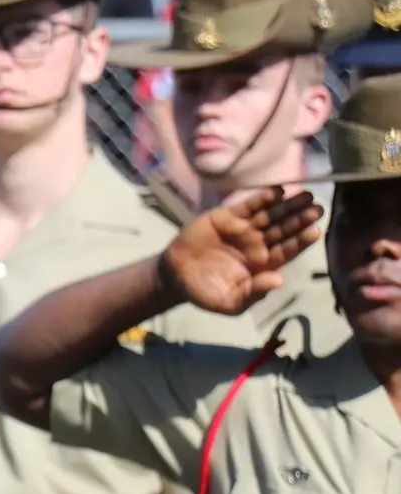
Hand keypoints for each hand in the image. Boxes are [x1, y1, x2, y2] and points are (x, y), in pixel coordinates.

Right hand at [159, 187, 323, 315]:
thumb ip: (253, 294)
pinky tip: (279, 191)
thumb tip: (278, 280)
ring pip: (271, 215)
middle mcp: (258, 244)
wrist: (174, 277)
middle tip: (318, 208)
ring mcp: (243, 229)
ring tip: (306, 196)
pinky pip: (249, 205)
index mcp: (263, 264)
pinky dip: (263, 198)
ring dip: (288, 205)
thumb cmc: (204, 292)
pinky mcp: (227, 217)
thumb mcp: (229, 302)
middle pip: (284, 229)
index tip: (315, 230)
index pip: (287, 250)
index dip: (301, 240)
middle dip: (301, 219)